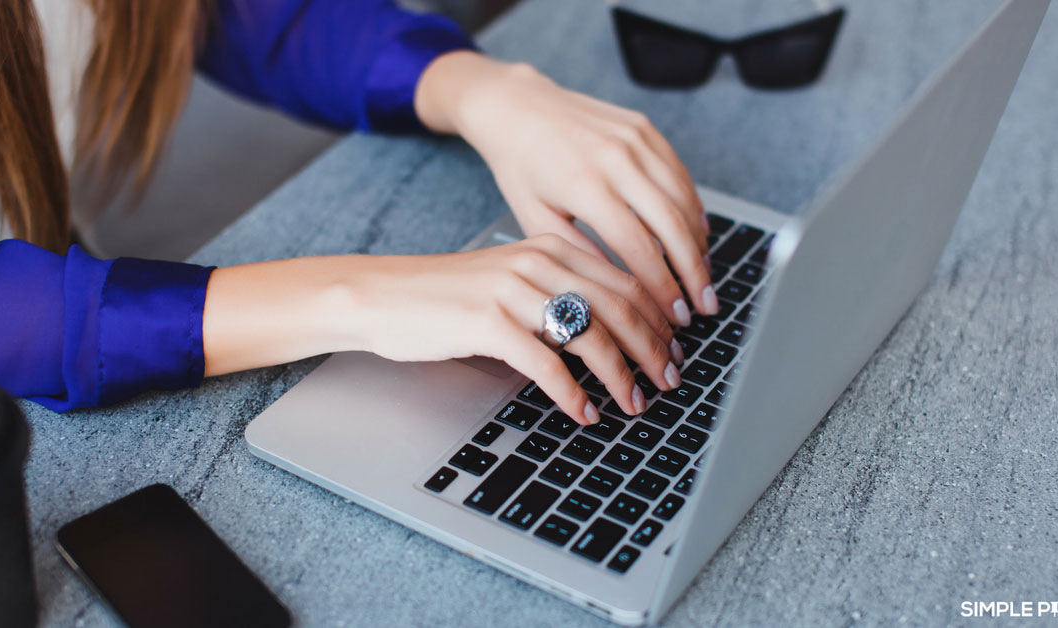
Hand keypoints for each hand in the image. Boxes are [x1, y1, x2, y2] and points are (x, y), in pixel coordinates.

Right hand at [204, 235, 684, 425]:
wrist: (381, 297)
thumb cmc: (446, 296)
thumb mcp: (511, 281)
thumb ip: (558, 293)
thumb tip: (612, 332)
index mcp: (550, 246)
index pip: (625, 281)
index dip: (658, 320)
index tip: (676, 350)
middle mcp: (538, 261)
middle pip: (620, 307)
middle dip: (653, 349)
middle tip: (670, 381)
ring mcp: (514, 290)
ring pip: (592, 335)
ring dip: (622, 375)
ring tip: (635, 402)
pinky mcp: (490, 322)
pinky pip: (548, 364)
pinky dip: (574, 394)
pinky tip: (585, 413)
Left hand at [415, 52, 719, 328]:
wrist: (516, 106)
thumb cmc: (521, 167)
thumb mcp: (536, 219)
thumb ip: (580, 255)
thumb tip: (621, 293)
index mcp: (585, 185)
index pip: (638, 247)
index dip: (663, 286)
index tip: (676, 315)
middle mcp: (616, 158)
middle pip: (672, 226)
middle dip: (694, 272)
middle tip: (705, 306)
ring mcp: (635, 139)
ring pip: (683, 199)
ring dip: (699, 243)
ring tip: (704, 277)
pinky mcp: (644, 128)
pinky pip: (680, 174)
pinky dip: (693, 208)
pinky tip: (697, 236)